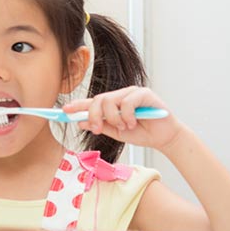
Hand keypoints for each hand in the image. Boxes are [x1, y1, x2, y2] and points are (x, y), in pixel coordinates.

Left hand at [63, 86, 181, 150]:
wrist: (165, 138)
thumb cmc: (142, 134)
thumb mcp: (116, 133)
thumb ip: (100, 126)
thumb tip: (79, 122)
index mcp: (112, 104)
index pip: (91, 102)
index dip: (77, 105)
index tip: (64, 111)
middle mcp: (120, 95)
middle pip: (97, 99)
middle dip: (93, 116)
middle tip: (97, 129)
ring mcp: (132, 92)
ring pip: (109, 100)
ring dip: (112, 118)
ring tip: (123, 127)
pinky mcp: (144, 93)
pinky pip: (127, 102)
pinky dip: (126, 115)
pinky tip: (132, 123)